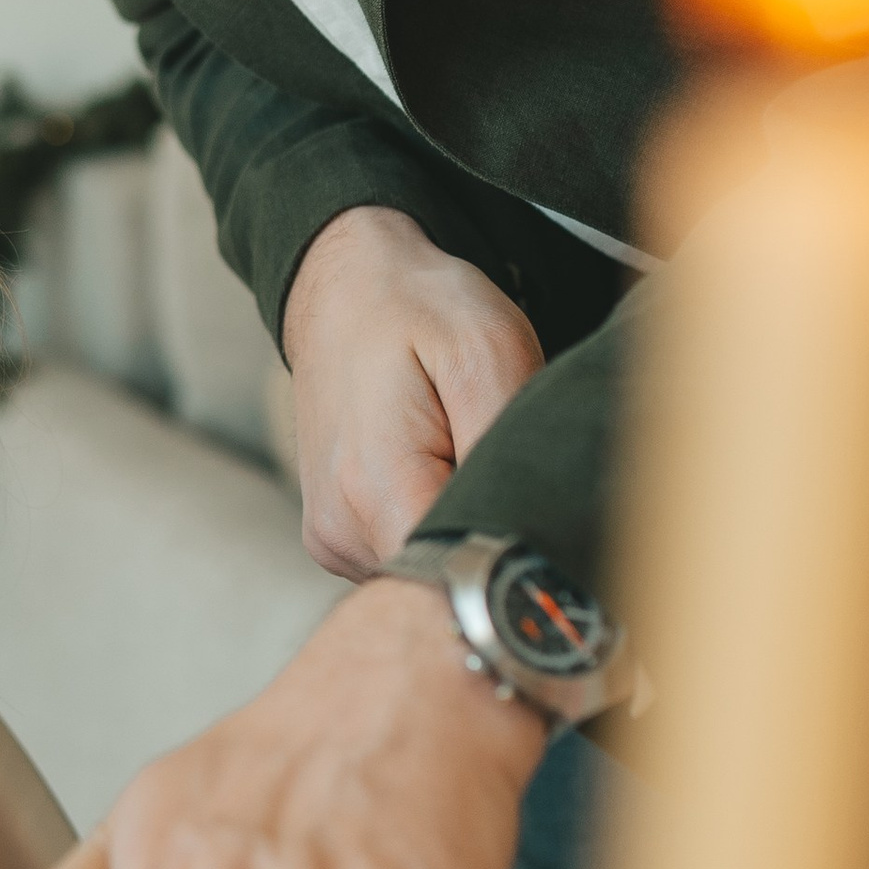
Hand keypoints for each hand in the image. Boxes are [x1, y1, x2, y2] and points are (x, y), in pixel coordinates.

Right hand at [280, 206, 544, 576]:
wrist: (344, 288)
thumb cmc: (418, 308)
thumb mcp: (488, 349)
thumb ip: (508, 447)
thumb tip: (536, 529)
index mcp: (375, 490)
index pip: (465, 577)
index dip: (514, 554)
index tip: (536, 509)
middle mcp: (342, 531)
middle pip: (445, 580)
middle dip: (489, 539)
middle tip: (503, 465)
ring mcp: (332, 540)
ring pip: (425, 572)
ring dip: (460, 530)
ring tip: (462, 457)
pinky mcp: (334, 537)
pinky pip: (401, 556)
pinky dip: (432, 525)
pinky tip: (437, 472)